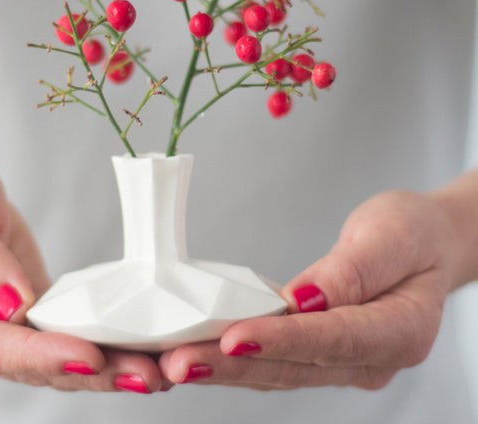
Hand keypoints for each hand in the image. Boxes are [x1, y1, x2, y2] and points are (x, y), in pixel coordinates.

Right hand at [0, 142, 163, 392]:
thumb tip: (12, 304)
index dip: (40, 355)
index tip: (89, 354)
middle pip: (31, 365)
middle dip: (91, 372)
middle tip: (147, 374)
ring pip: (54, 358)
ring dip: (106, 365)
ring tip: (157, 369)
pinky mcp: (27, 311)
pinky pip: (64, 332)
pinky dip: (101, 341)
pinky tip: (137, 345)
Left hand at [159, 190, 462, 389]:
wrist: (427, 245)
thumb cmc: (413, 233)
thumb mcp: (392, 235)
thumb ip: (352, 271)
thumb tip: (304, 301)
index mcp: (400, 330)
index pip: (334, 340)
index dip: (282, 341)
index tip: (235, 339)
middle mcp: (370, 359)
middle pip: (296, 366)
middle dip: (235, 365)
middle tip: (179, 362)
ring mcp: (345, 361)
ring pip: (280, 370)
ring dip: (227, 368)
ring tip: (176, 363)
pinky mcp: (322, 352)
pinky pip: (277, 359)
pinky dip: (238, 358)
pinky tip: (201, 351)